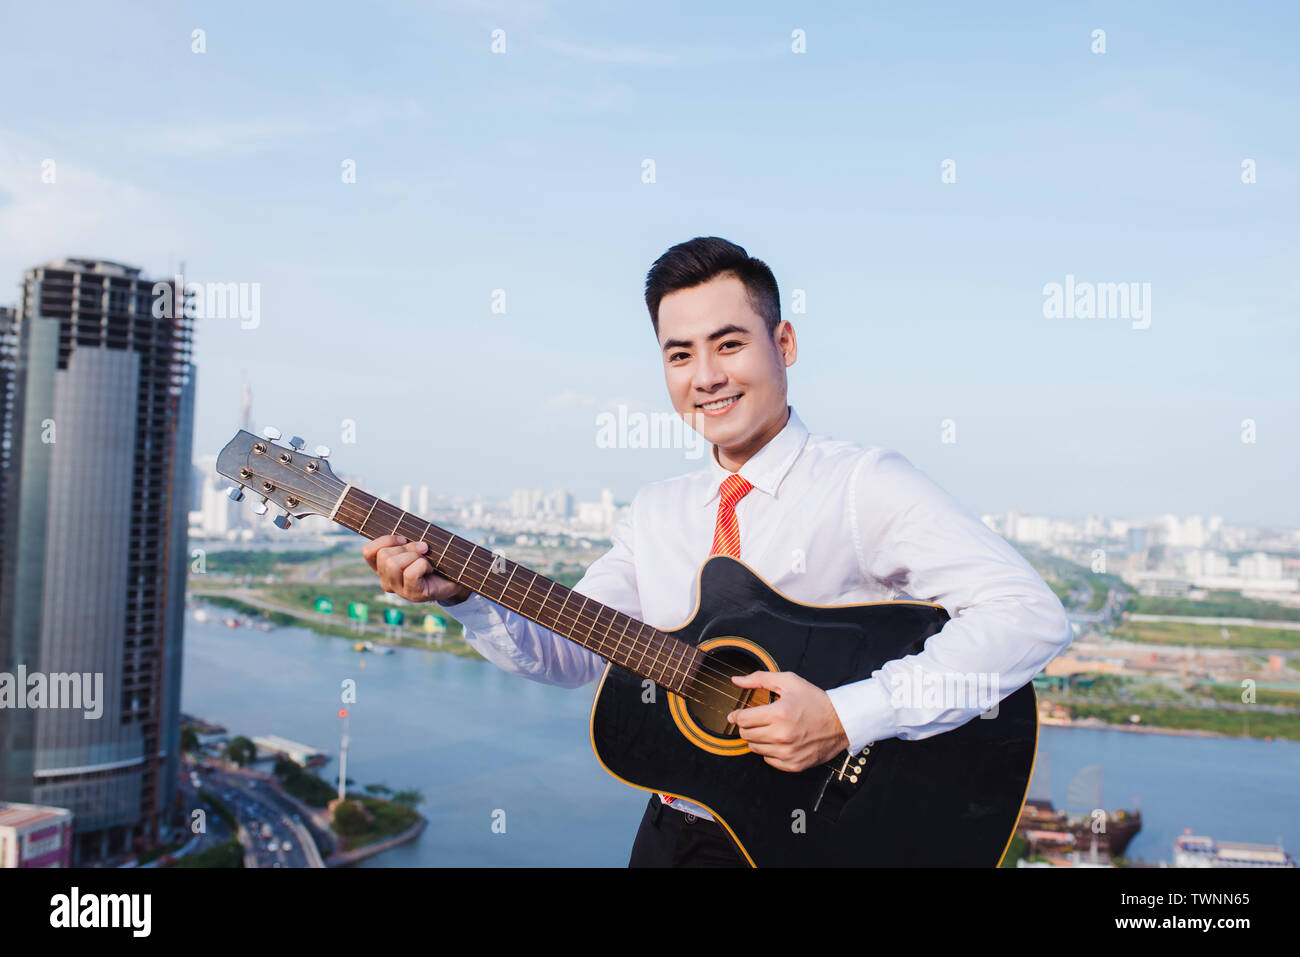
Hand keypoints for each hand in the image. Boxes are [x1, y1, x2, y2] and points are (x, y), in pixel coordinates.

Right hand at [361, 534, 472, 604]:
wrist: (455, 577)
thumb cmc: (434, 559)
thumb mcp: (416, 546)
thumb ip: (404, 541)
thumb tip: (403, 538)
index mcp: (382, 568)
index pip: (368, 551)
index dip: (385, 540)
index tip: (403, 539)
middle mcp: (386, 580)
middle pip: (384, 555)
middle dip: (407, 548)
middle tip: (423, 552)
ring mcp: (398, 590)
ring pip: (393, 564)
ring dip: (415, 556)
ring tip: (426, 562)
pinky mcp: (412, 595)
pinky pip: (410, 573)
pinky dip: (423, 566)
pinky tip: (429, 570)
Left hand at [726, 671, 848, 772]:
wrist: (841, 721)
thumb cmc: (815, 701)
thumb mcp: (788, 682)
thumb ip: (759, 679)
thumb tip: (737, 680)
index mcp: (779, 713)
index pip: (742, 720)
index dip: (737, 715)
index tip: (737, 714)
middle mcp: (782, 735)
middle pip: (746, 735)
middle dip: (747, 726)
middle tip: (757, 720)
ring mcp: (788, 752)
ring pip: (755, 748)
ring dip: (758, 738)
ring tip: (770, 729)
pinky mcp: (794, 764)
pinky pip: (768, 760)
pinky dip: (770, 751)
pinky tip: (779, 741)